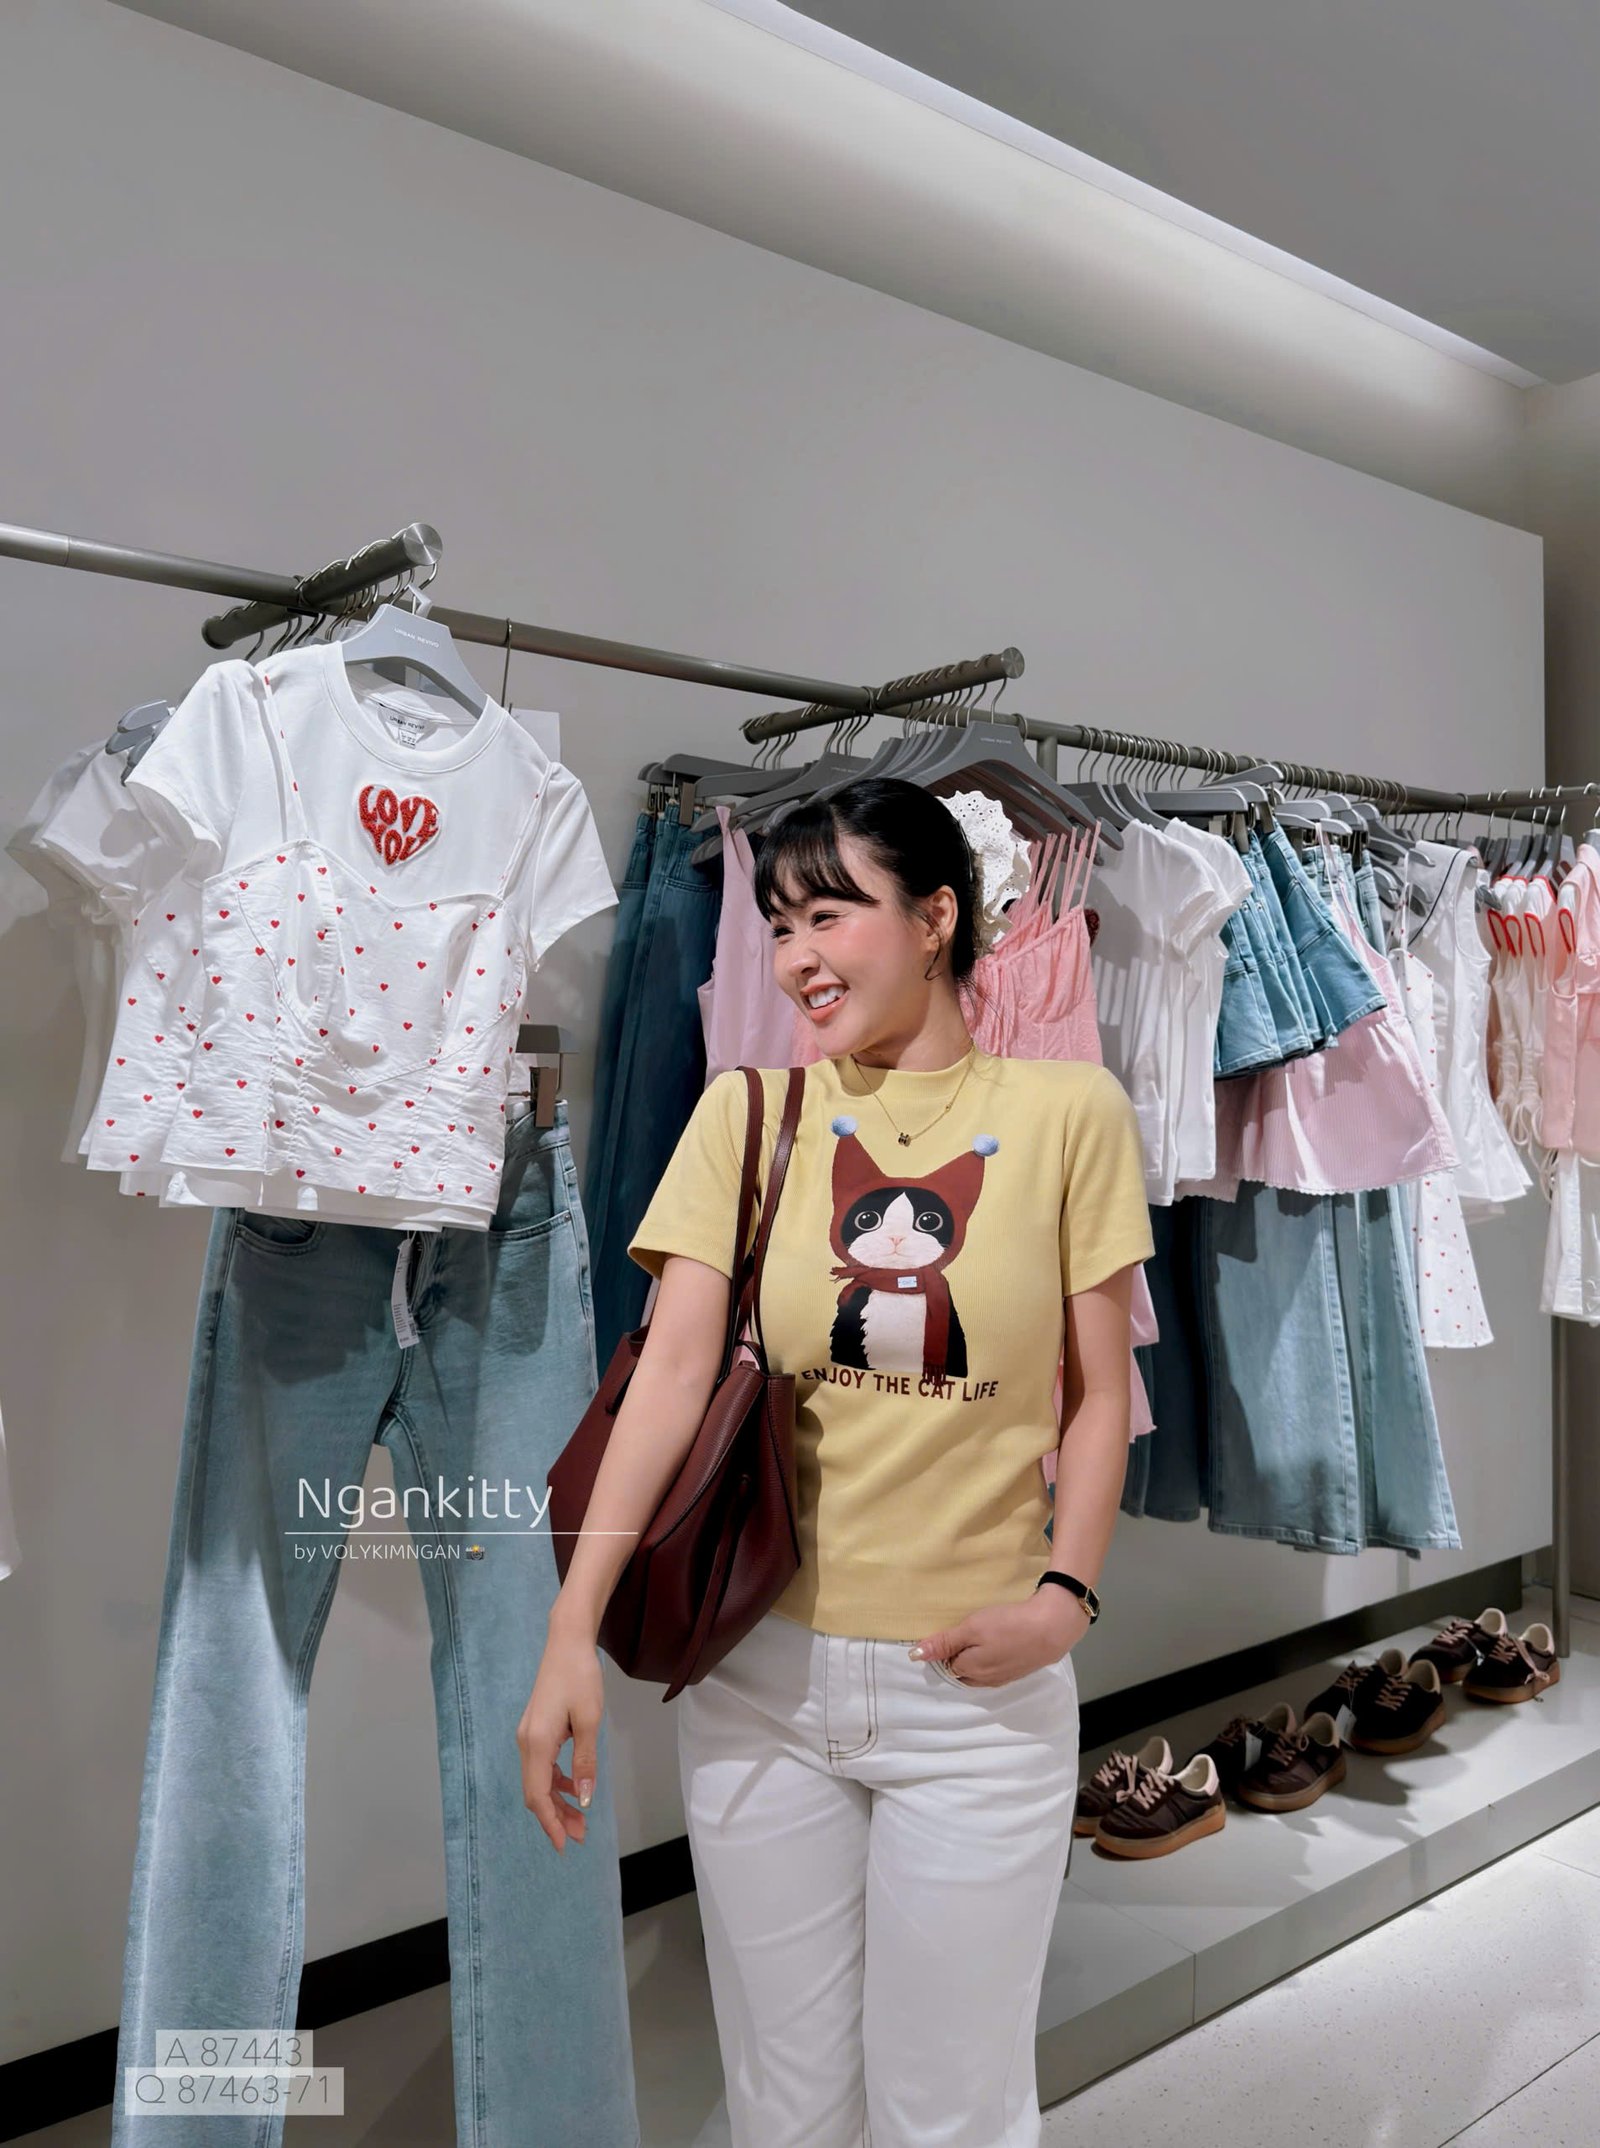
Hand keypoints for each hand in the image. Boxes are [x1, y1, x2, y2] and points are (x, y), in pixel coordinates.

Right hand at [517, 1627, 605, 1852]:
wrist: (567, 1642)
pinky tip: (574, 1787)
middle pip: (536, 1792)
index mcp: (536, 1743)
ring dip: (558, 1801)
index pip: (537, 1795)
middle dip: (557, 1817)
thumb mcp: (589, 1721)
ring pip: (539, 1780)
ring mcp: (528, 1735)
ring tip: (580, 1818)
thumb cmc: (580, 1677)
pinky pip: (542, 1765)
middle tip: (581, 1835)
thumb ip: (585, 1762)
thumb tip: (584, 1800)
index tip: (565, 1844)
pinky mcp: (536, 1729)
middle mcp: (526, 1742)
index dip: (550, 1823)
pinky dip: (556, 1781)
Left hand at [910, 1588, 1090, 1686]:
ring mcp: (1004, 1678)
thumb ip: (944, 1642)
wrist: (1052, 1627)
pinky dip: (993, 1658)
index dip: (946, 1649)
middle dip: (959, 1657)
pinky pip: (996, 1669)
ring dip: (976, 1658)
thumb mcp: (972, 1628)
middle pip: (962, 1672)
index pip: (946, 1664)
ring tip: (983, 1636)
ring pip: (980, 1672)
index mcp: (969, 1670)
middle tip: (966, 1633)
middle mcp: (984, 1680)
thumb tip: (914, 1656)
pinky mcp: (1019, 1671)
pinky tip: (1001, 1643)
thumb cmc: (1008, 1625)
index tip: (953, 1631)